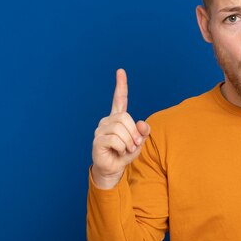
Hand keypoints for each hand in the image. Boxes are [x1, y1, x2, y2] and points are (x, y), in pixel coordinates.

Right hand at [91, 68, 150, 188]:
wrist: (113, 169)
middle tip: (134, 144)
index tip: (120, 71)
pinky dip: (122, 148)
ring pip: (120, 129)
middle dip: (134, 132)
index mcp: (117, 118)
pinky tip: (118, 152)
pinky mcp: (97, 141)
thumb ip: (143, 131)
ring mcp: (100, 130)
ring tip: (126, 149)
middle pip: (125, 117)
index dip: (121, 85)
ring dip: (129, 142)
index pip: (119, 98)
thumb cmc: (125, 153)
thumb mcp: (139, 142)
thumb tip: (142, 124)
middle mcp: (107, 120)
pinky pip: (115, 140)